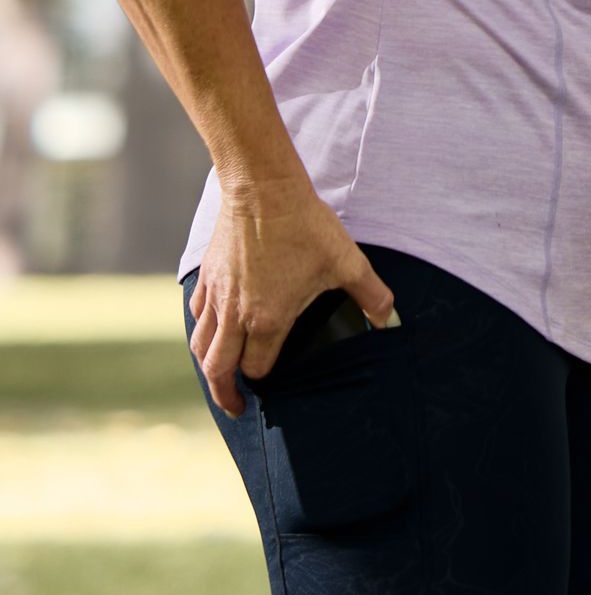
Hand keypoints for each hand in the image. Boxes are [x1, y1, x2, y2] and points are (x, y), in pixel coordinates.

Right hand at [188, 176, 396, 420]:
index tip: (270, 386)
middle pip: (218, 369)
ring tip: (219, 378)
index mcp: (267, 320)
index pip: (258, 368)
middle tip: (235, 406)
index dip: (264, 380)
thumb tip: (390, 319)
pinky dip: (202, 330)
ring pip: (201, 345)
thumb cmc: (304, 225)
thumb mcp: (347, 261)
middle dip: (225, 394)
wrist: (263, 188)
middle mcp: (235, 315)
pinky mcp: (208, 275)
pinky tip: (212, 330)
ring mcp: (217, 295)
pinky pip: (197, 314)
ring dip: (209, 367)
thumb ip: (371, 294)